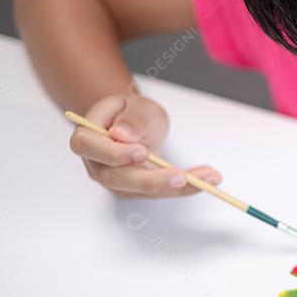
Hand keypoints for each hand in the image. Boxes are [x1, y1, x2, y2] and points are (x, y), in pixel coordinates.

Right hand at [69, 93, 221, 197]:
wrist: (135, 123)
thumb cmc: (131, 112)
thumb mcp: (135, 105)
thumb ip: (130, 119)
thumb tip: (121, 135)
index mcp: (87, 136)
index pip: (88, 147)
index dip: (112, 154)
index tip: (141, 151)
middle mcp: (96, 163)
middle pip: (116, 178)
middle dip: (151, 180)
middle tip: (182, 176)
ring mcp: (115, 180)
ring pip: (142, 190)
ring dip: (178, 187)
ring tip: (209, 178)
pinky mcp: (135, 190)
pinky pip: (160, 192)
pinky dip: (186, 187)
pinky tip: (208, 180)